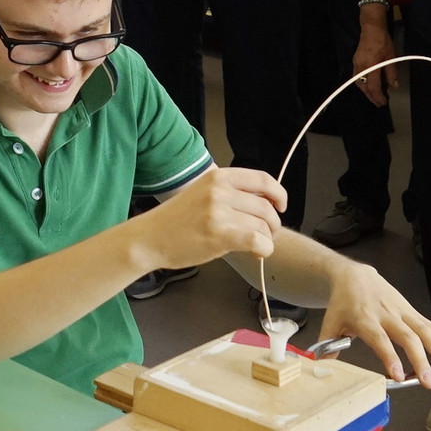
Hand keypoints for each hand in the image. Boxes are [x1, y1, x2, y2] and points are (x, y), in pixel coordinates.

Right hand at [136, 167, 284, 269]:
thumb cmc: (176, 221)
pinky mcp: (219, 234)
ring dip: (267, 240)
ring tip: (255, 246)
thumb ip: (230, 195)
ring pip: (263, 226)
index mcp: (217, 177)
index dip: (279, 194)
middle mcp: (219, 190)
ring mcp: (219, 212)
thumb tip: (265, 207)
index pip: (263, 180)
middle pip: (266, 207)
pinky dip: (264, 250)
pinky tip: (256, 253)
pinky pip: (258, 241)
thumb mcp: (202, 194)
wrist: (149, 238)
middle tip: (265, 235)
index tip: (280, 206)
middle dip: (273, 225)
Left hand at [318, 259, 430, 386]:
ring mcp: (404, 313)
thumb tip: (320, 366)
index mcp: (365, 319)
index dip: (389, 356)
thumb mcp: (330, 321)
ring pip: (426, 331)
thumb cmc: (343, 303)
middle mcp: (388, 316)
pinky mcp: (414, 314)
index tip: (398, 375)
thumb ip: (326, 344)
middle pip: (408, 337)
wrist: (356, 276)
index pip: (379, 339)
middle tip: (429, 382)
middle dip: (420, 360)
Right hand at [351, 25, 397, 106]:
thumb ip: (391, 73)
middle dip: (371, 96)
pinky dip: (363, 84)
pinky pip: (357, 77)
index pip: (373, 86)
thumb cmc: (383, 42)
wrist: (371, 30)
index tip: (383, 102)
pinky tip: (369, 85)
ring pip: (358, 83)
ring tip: (374, 96)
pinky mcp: (355, 62)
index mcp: (371, 66)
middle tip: (379, 103)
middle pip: (363, 87)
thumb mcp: (391, 57)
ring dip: (366, 91)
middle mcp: (361, 67)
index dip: (378, 96)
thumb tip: (394, 86)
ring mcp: (356, 65)